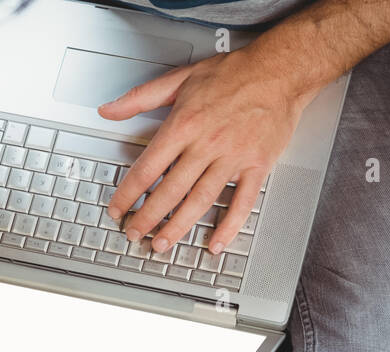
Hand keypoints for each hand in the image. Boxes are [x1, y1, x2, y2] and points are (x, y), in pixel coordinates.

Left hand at [100, 45, 318, 255]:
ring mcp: (233, 158)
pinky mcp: (257, 166)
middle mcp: (207, 144)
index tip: (118, 208)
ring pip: (200, 201)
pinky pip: (242, 203)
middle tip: (134, 234)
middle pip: (170, 191)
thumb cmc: (234, 72)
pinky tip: (214, 243)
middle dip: (147, 218)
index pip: (147, 168)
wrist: (280, 69)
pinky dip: (228, 227)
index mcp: (184, 124)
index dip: (128, 194)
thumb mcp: (180, 78)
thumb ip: (140, 97)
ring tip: (161, 243)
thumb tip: (109, 109)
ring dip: (178, 227)